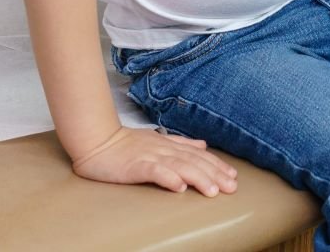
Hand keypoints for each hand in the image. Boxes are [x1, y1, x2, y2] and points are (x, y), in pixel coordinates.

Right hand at [71, 125, 238, 196]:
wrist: (96, 140)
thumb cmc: (124, 143)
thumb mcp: (156, 140)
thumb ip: (180, 143)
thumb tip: (202, 145)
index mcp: (169, 145)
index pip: (198, 155)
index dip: (217, 165)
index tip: (233, 176)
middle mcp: (164, 150)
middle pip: (194, 162)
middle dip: (215, 174)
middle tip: (231, 188)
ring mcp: (150, 157)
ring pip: (179, 166)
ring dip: (198, 178)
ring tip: (212, 191)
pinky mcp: (135, 165)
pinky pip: (154, 171)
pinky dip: (168, 178)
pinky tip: (180, 187)